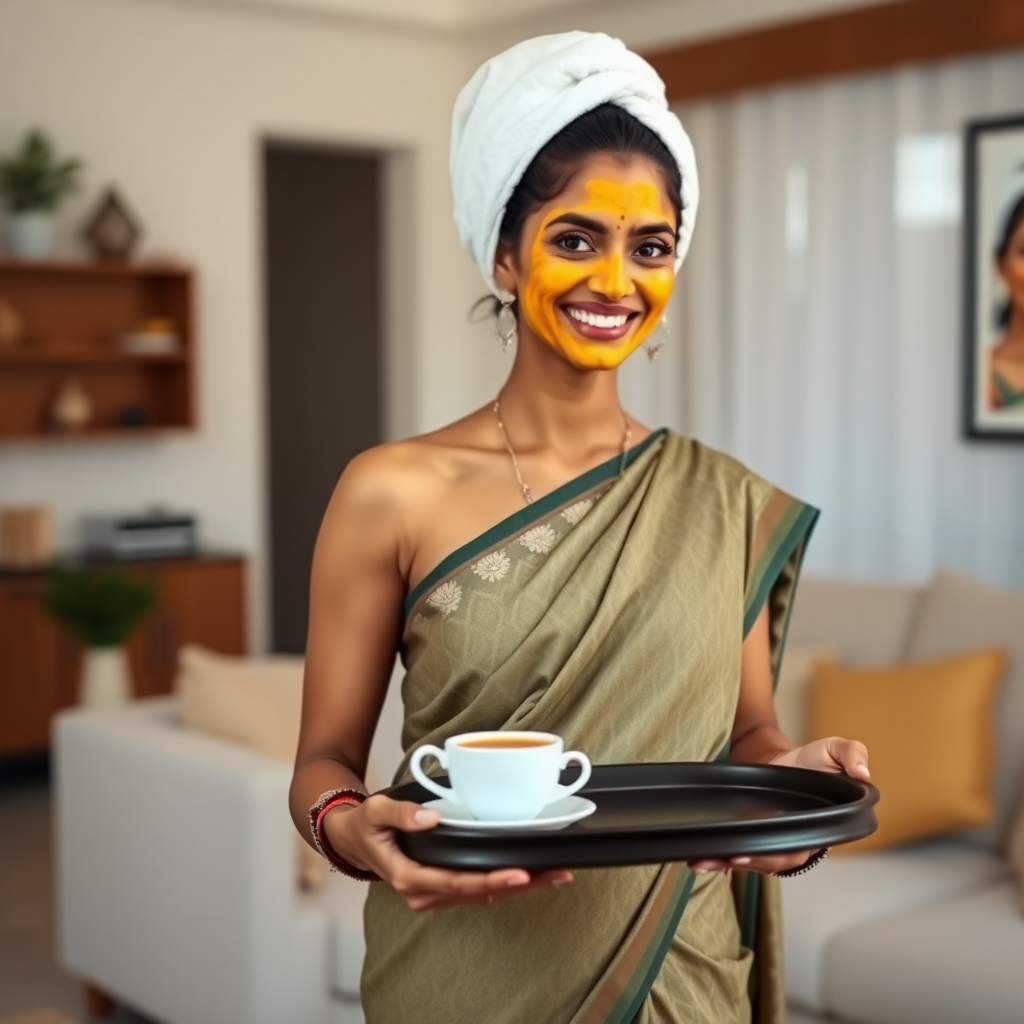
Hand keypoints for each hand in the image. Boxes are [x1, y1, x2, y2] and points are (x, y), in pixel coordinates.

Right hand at [323, 794, 572, 911]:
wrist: (353, 839)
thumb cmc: (366, 825)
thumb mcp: (376, 810)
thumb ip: (402, 813)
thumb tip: (430, 818)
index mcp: (409, 877)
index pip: (459, 883)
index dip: (491, 881)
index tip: (521, 874)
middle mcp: (425, 894)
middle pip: (480, 894)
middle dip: (520, 886)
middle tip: (556, 874)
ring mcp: (434, 895)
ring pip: (483, 896)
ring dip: (519, 888)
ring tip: (554, 876)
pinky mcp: (443, 889)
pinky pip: (477, 891)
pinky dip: (504, 885)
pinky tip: (530, 876)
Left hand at [688, 735, 869, 875]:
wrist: (780, 759)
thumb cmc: (811, 760)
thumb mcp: (835, 749)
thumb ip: (852, 753)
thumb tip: (863, 773)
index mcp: (818, 829)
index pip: (800, 851)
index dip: (781, 854)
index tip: (759, 851)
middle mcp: (795, 842)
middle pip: (773, 862)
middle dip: (751, 862)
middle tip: (732, 856)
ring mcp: (771, 841)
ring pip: (751, 862)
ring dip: (727, 863)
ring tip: (704, 861)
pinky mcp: (751, 836)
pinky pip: (736, 853)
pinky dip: (717, 859)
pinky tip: (698, 860)